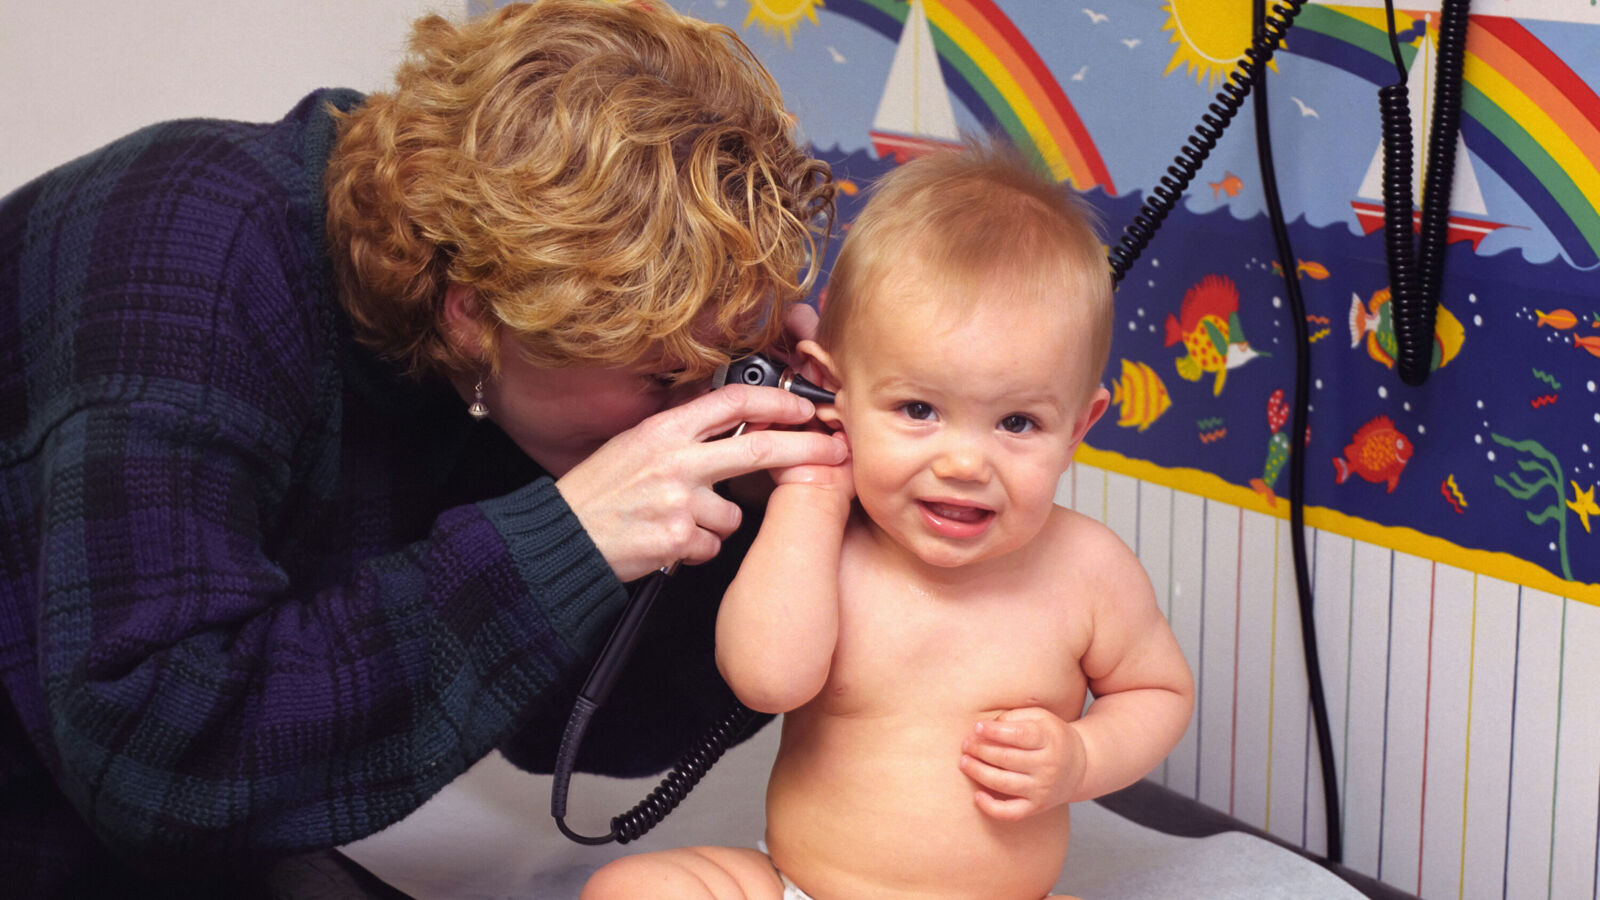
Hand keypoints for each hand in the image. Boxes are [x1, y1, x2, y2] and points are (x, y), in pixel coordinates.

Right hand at [556, 384, 847, 581]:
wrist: (562, 539)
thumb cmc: (596, 494)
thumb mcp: (634, 445)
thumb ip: (682, 434)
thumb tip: (732, 421)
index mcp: (664, 430)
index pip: (732, 402)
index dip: (777, 402)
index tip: (805, 407)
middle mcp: (675, 461)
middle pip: (759, 449)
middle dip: (806, 449)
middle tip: (836, 451)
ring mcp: (679, 502)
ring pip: (735, 513)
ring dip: (718, 522)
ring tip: (678, 522)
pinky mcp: (679, 540)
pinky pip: (713, 545)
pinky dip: (698, 548)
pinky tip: (668, 543)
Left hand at [959, 707, 1085, 820]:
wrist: (1080, 765)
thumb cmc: (1052, 736)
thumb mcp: (1041, 717)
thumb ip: (1015, 717)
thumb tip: (986, 726)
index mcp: (1050, 740)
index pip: (1020, 735)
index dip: (995, 732)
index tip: (977, 727)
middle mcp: (1048, 766)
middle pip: (1007, 759)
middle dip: (981, 750)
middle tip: (966, 744)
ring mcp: (1043, 789)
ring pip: (1004, 784)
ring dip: (979, 772)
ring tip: (964, 761)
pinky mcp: (1037, 807)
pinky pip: (1011, 813)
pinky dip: (991, 807)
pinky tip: (977, 795)